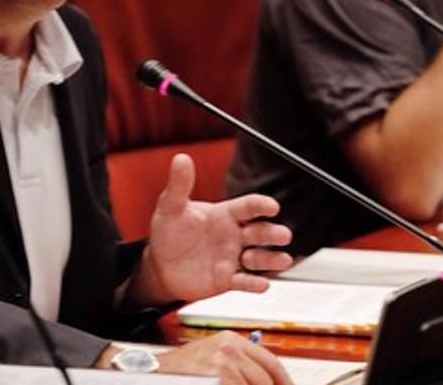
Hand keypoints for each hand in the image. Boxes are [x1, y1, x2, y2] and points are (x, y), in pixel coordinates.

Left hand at [131, 154, 291, 305]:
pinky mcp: (227, 279)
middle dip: (273, 234)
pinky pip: (244, 281)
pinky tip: (262, 284)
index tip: (272, 207)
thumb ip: (179, 185)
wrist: (160, 266)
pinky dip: (254, 284)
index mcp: (225, 214)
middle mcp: (234, 235)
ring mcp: (233, 258)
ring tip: (282, 260)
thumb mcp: (171, 207)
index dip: (261, 206)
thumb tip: (181, 158)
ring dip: (271, 259)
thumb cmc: (169, 233)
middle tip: (283, 235)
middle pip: (260, 232)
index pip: (248, 207)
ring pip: (259, 258)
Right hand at [157, 332, 294, 383]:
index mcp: (231, 341)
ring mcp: (222, 368)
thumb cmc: (181, 369)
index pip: (271, 362)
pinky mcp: (217, 381)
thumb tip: (266, 380)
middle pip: (266, 380)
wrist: (152, 373)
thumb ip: (239, 363)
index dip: (284, 381)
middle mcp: (229, 351)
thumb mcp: (212, 356)